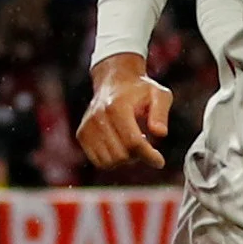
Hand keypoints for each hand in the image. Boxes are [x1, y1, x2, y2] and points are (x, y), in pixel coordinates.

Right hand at [79, 53, 172, 169]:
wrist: (114, 81)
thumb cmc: (141, 91)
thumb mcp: (159, 95)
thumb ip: (161, 113)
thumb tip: (160, 133)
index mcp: (117, 107)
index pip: (133, 142)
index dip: (148, 155)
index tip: (160, 161)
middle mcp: (98, 117)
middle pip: (121, 155)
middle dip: (137, 155)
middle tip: (144, 143)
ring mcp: (87, 126)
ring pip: (108, 162)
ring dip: (124, 159)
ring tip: (131, 143)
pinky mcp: (81, 134)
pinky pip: (98, 161)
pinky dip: (112, 160)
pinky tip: (120, 146)